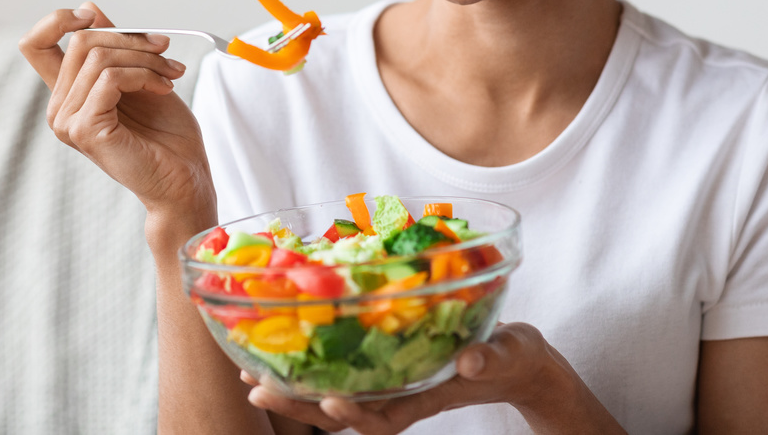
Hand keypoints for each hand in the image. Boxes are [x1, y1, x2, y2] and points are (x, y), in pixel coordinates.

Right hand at [19, 3, 213, 218]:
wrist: (184, 180)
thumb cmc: (166, 135)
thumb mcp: (140, 76)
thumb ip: (113, 47)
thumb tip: (89, 9)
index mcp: (68, 94)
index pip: (36, 44)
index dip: (58, 20)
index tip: (94, 16)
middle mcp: (60, 108)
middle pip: (79, 41)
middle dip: (130, 38)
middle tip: (165, 50)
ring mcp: (68, 121)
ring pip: (99, 58)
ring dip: (145, 59)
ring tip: (171, 74)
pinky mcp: (85, 130)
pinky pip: (111, 79)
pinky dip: (145, 76)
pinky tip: (163, 89)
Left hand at [243, 323, 623, 434]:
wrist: (515, 359)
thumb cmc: (513, 357)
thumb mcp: (508, 354)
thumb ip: (490, 358)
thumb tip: (472, 362)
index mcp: (426, 395)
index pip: (382, 418)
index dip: (352, 415)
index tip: (327, 402)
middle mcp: (400, 392)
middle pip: (343, 411)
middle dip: (300, 405)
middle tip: (257, 389)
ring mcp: (390, 380)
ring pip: (335, 393)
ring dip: (295, 388)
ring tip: (252, 376)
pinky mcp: (385, 362)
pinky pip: (342, 369)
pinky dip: (312, 362)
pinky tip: (284, 348)